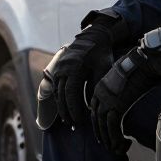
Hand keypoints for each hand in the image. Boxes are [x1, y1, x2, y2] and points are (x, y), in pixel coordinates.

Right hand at [51, 11, 128, 128]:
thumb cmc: (102, 54)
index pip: (71, 93)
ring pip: (57, 91)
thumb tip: (94, 106)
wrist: (94, 36)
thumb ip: (98, 86)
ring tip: (67, 119)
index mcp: (75, 68)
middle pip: (61, 94)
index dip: (74, 108)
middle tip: (72, 124)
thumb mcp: (104, 69)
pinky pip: (56, 86)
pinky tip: (64, 108)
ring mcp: (60, 67)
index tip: (79, 120)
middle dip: (66, 111)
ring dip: (61, 106)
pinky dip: (59, 98)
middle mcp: (64, 68)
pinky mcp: (59, 68)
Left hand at [89, 49, 159, 152]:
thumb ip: (121, 92)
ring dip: (109, 139)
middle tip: (107, 145)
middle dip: (101, 134)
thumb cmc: (139, 69)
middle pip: (96, 119)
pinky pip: (113, 126)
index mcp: (100, 86)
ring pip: (103, 125)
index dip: (98, 123)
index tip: (102, 132)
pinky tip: (123, 144)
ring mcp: (106, 99)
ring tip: (115, 149)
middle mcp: (99, 93)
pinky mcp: (116, 105)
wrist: (145, 63)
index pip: (94, 109)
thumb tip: (126, 100)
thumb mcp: (125, 81)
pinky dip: (116, 137)